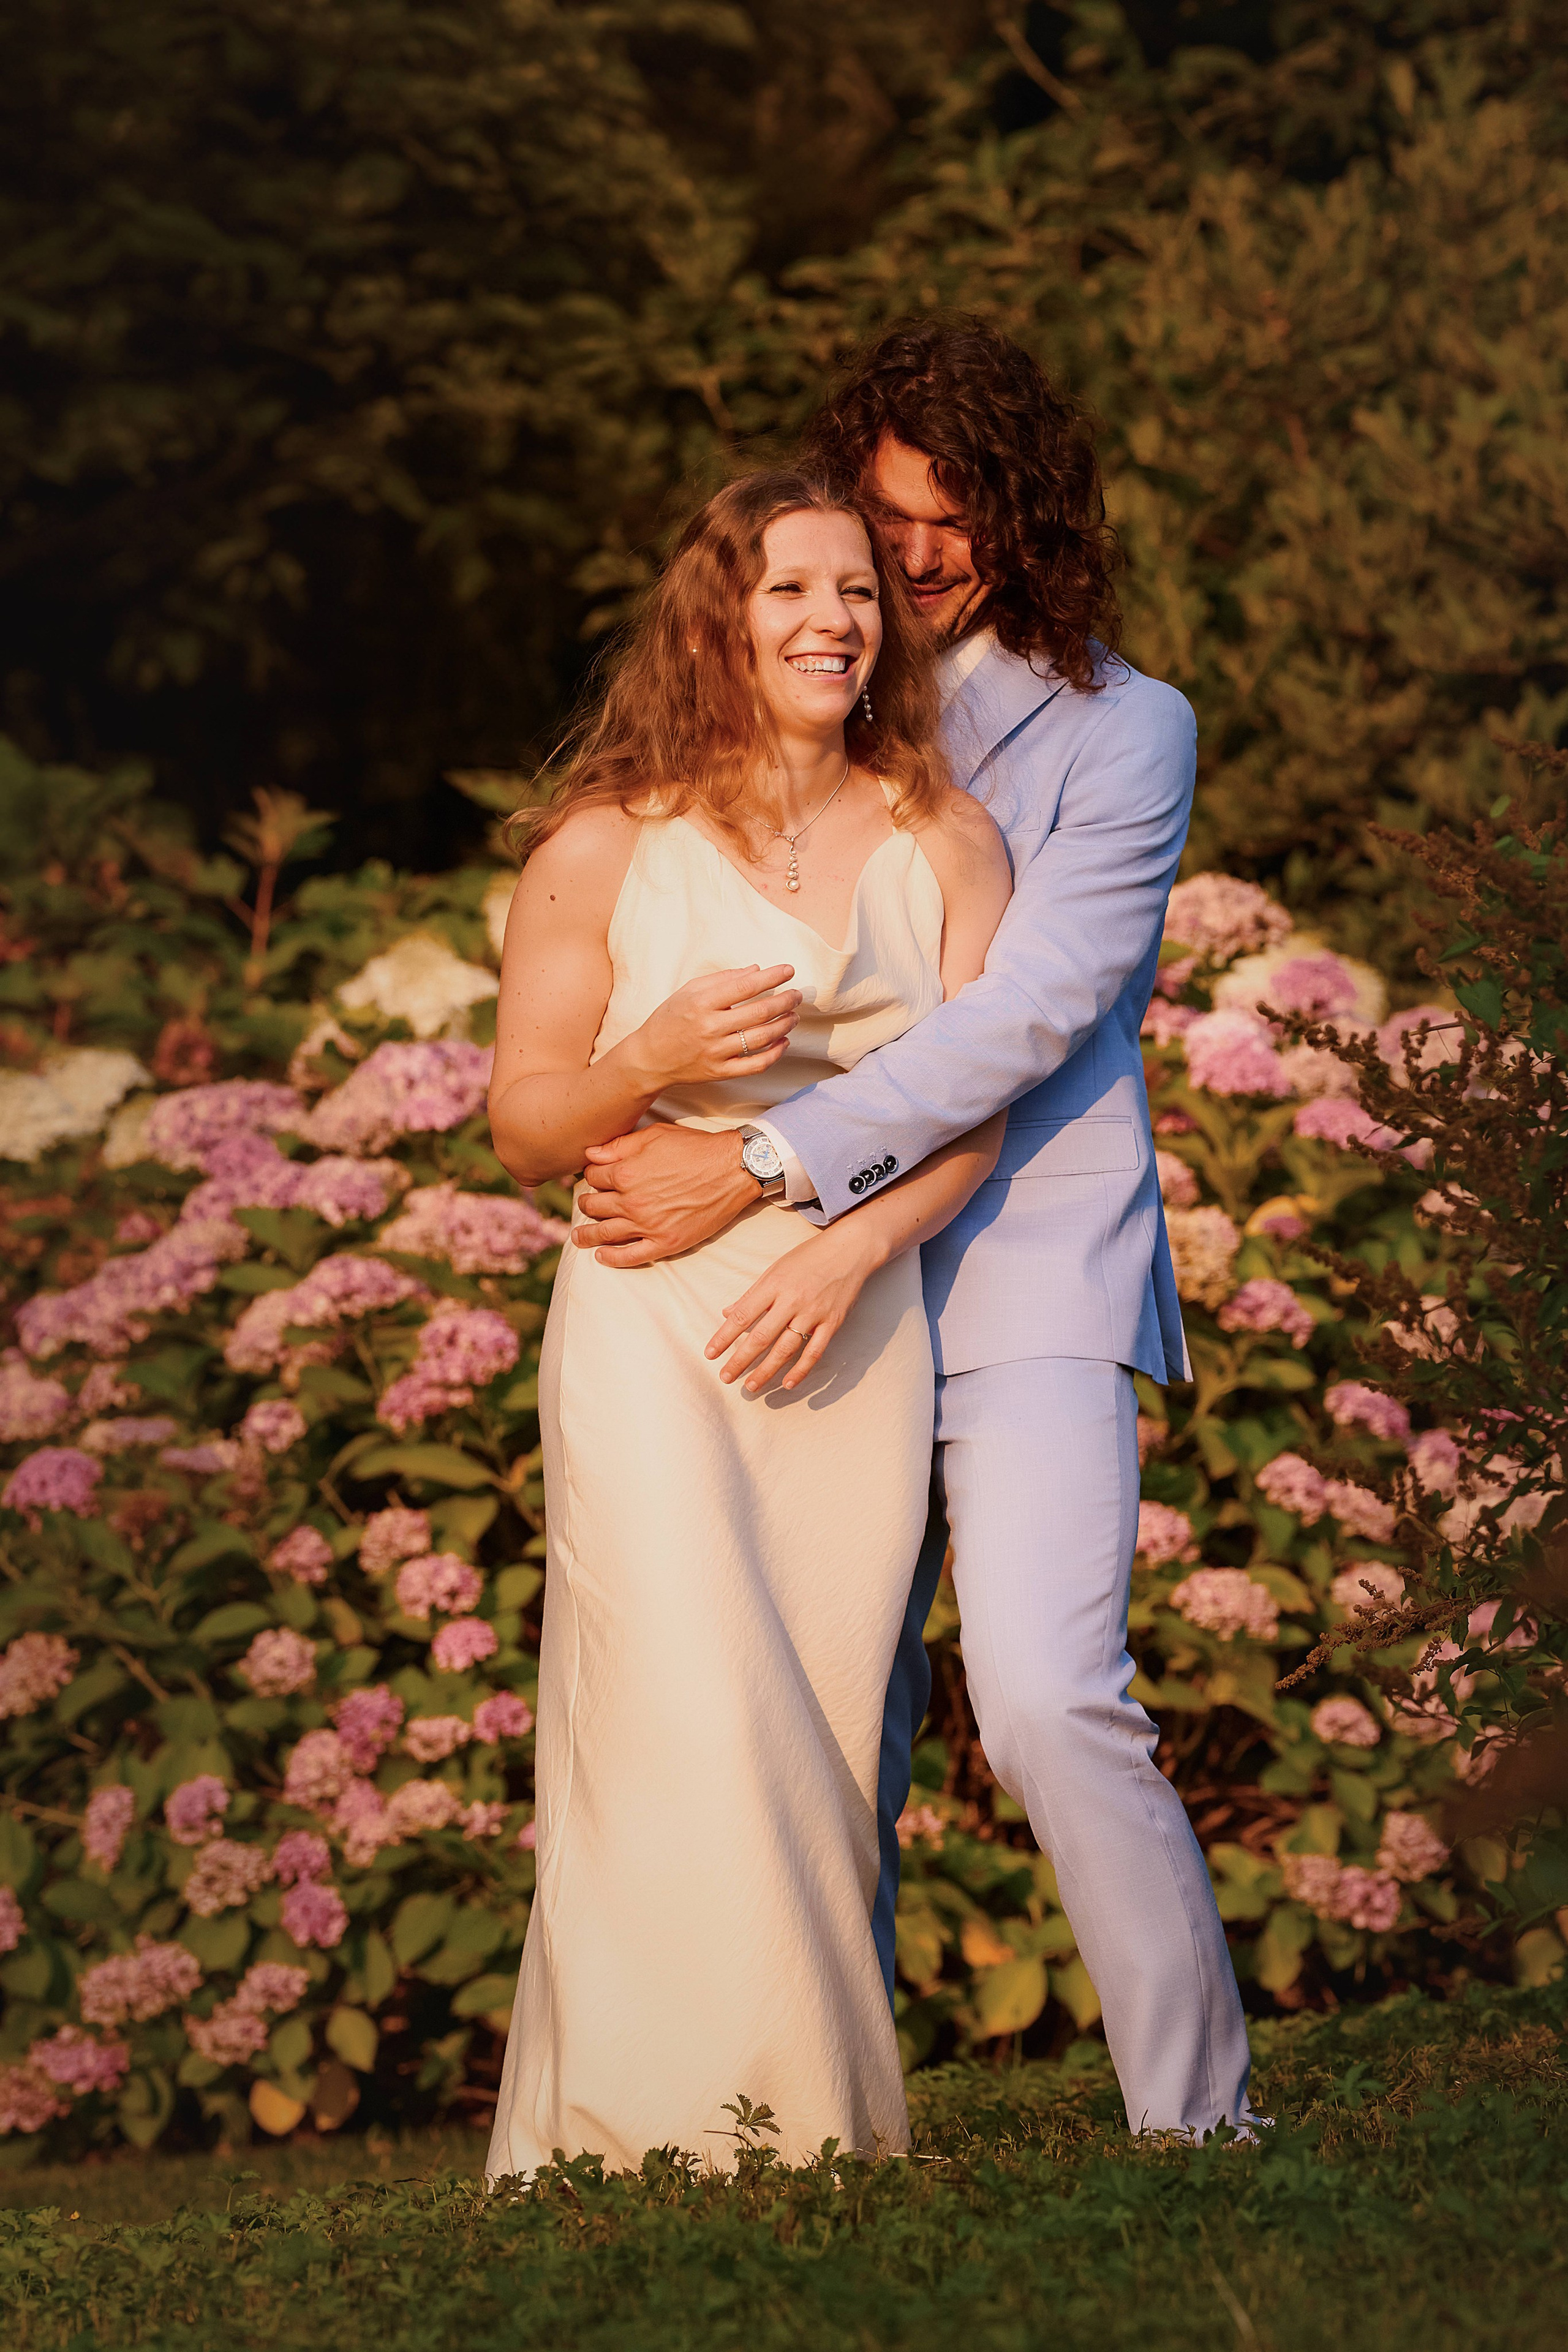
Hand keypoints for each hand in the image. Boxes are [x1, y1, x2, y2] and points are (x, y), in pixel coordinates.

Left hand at [576, 1126, 759, 1265]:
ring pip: (604, 1234)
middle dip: (586, 1204)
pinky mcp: (664, 1243)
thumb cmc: (695, 1148)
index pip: (592, 1177)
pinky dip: (611, 1258)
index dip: (591, 1175)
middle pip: (594, 1206)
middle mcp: (631, 1202)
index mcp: (626, 1173)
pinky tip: (601, 1256)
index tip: (595, 1178)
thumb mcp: (655, 1136)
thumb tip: (589, 1154)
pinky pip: (630, 1257)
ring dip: (586, 1236)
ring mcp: (647, 1225)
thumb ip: (619, 1146)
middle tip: (587, 1205)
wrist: (732, 1170)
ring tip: (579, 1238)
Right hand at [623, 964, 799, 1091]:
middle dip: (785, 1001)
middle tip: (797, 995)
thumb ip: (723, 978)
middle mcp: (710, 1028)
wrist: (650, 1057)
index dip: (772, 977)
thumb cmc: (670, 1018)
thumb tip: (756, 970)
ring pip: (761, 1038)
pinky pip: (755, 1065)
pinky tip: (783, 1041)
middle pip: (759, 1012)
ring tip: (794, 1015)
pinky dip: (775, 1053)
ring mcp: (716, 1052)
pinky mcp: (720, 1072)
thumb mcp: (689, 990)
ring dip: (784, 1024)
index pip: (745, 987)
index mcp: (701, 1002)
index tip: (789, 970)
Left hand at [705, 1228, 880, 1395]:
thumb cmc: (808, 1257)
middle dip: (741, 1360)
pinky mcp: (832, 1322)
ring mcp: (814, 1313)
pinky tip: (787, 1384)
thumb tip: (726, 1313)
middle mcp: (792, 1300)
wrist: (850, 1249)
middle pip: (761, 1337)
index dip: (724, 1337)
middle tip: (726, 1377)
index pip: (742, 1315)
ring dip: (766, 1370)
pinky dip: (801, 1370)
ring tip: (750, 1386)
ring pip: (786, 1348)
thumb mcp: (775, 1269)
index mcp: (774, 1284)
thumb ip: (751, 1293)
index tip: (710, 1354)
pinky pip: (815, 1351)